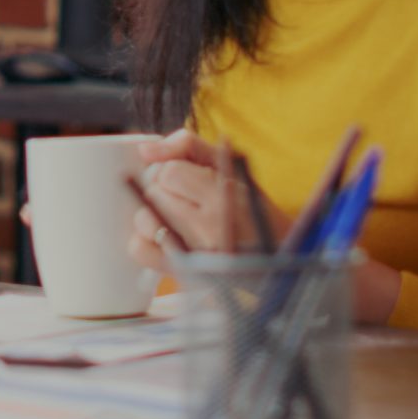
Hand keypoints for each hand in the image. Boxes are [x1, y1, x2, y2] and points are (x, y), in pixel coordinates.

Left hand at [125, 131, 289, 273]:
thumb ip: (188, 146)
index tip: (192, 177)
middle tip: (190, 196)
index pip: (169, 172)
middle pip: (154, 193)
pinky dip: (147, 239)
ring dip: (156, 213)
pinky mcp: (181, 272)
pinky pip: (141, 250)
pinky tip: (166, 234)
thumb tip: (145, 149)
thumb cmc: (254, 210)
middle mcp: (207, 230)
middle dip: (167, 188)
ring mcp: (193, 255)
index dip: (176, 169)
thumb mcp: (232, 167)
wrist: (276, 260)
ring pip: (144, 218)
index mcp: (224, 199)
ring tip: (181, 216)